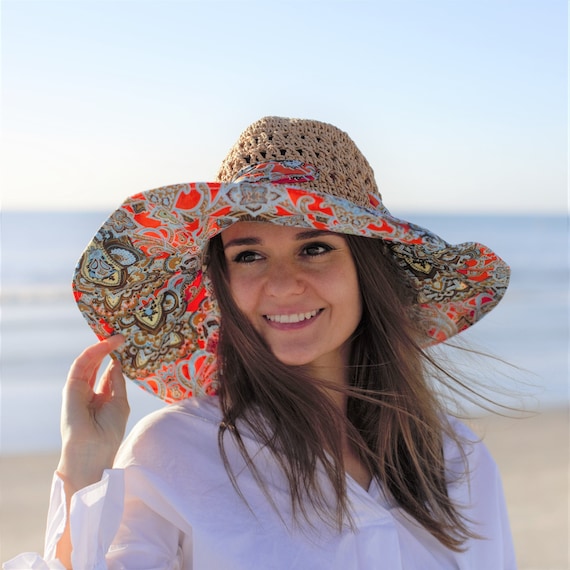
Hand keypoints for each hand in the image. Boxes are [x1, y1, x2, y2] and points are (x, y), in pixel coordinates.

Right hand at [56, 335, 129, 490]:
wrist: (93, 451)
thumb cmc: (109, 432)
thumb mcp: (119, 402)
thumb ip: (116, 381)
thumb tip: (117, 362)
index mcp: (100, 397)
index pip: (106, 373)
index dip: (115, 359)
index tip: (127, 346)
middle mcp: (88, 391)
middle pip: (97, 364)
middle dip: (108, 349)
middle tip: (122, 336)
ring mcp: (78, 389)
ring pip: (89, 361)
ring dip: (101, 347)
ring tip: (117, 337)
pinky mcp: (71, 387)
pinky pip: (81, 365)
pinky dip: (92, 352)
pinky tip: (105, 344)